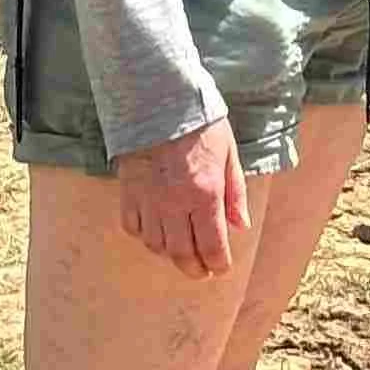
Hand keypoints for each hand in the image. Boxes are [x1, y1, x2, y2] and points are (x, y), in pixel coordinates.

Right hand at [116, 118, 248, 275]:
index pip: (212, 246)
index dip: (218, 264)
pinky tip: (155, 230)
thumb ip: (235, 192)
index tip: (220, 268)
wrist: (159, 98)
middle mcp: (175, 203)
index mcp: (205, 193)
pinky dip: (145, 235)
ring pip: (156, 245)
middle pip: (182, 254)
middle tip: (201, 270)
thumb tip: (240, 225)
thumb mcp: (229, 153)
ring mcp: (149, 199)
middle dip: (195, 268)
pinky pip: (133, 227)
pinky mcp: (128, 192)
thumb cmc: (200, 123)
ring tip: (181, 250)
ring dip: (170, 254)